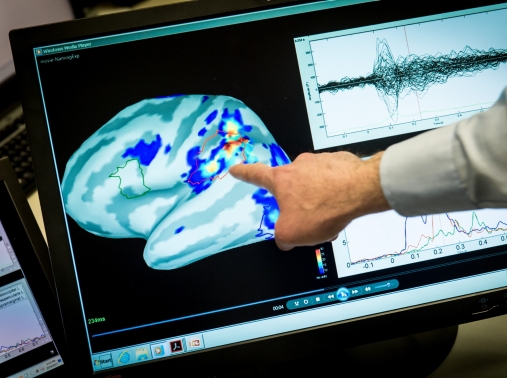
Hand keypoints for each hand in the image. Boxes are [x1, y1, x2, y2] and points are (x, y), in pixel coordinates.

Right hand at [229, 151, 389, 249]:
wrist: (360, 191)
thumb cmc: (323, 208)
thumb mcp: (291, 234)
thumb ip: (282, 237)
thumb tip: (284, 240)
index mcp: (281, 180)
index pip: (255, 175)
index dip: (243, 173)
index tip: (236, 169)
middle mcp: (299, 166)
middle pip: (291, 186)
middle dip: (298, 203)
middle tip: (309, 219)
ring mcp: (320, 162)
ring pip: (314, 186)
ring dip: (319, 202)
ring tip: (330, 218)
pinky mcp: (340, 163)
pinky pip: (333, 181)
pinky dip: (335, 195)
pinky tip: (343, 207)